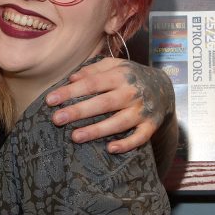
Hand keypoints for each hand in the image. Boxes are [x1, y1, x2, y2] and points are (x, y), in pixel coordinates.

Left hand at [45, 57, 173, 153]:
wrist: (164, 88)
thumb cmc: (131, 77)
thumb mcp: (114, 66)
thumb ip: (93, 70)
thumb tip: (71, 79)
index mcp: (120, 76)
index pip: (92, 84)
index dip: (70, 92)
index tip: (50, 100)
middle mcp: (131, 93)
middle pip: (103, 103)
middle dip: (79, 111)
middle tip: (56, 119)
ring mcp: (142, 110)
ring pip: (118, 122)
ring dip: (97, 130)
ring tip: (75, 137)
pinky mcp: (151, 125)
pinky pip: (139, 138)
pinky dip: (127, 144)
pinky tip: (110, 148)